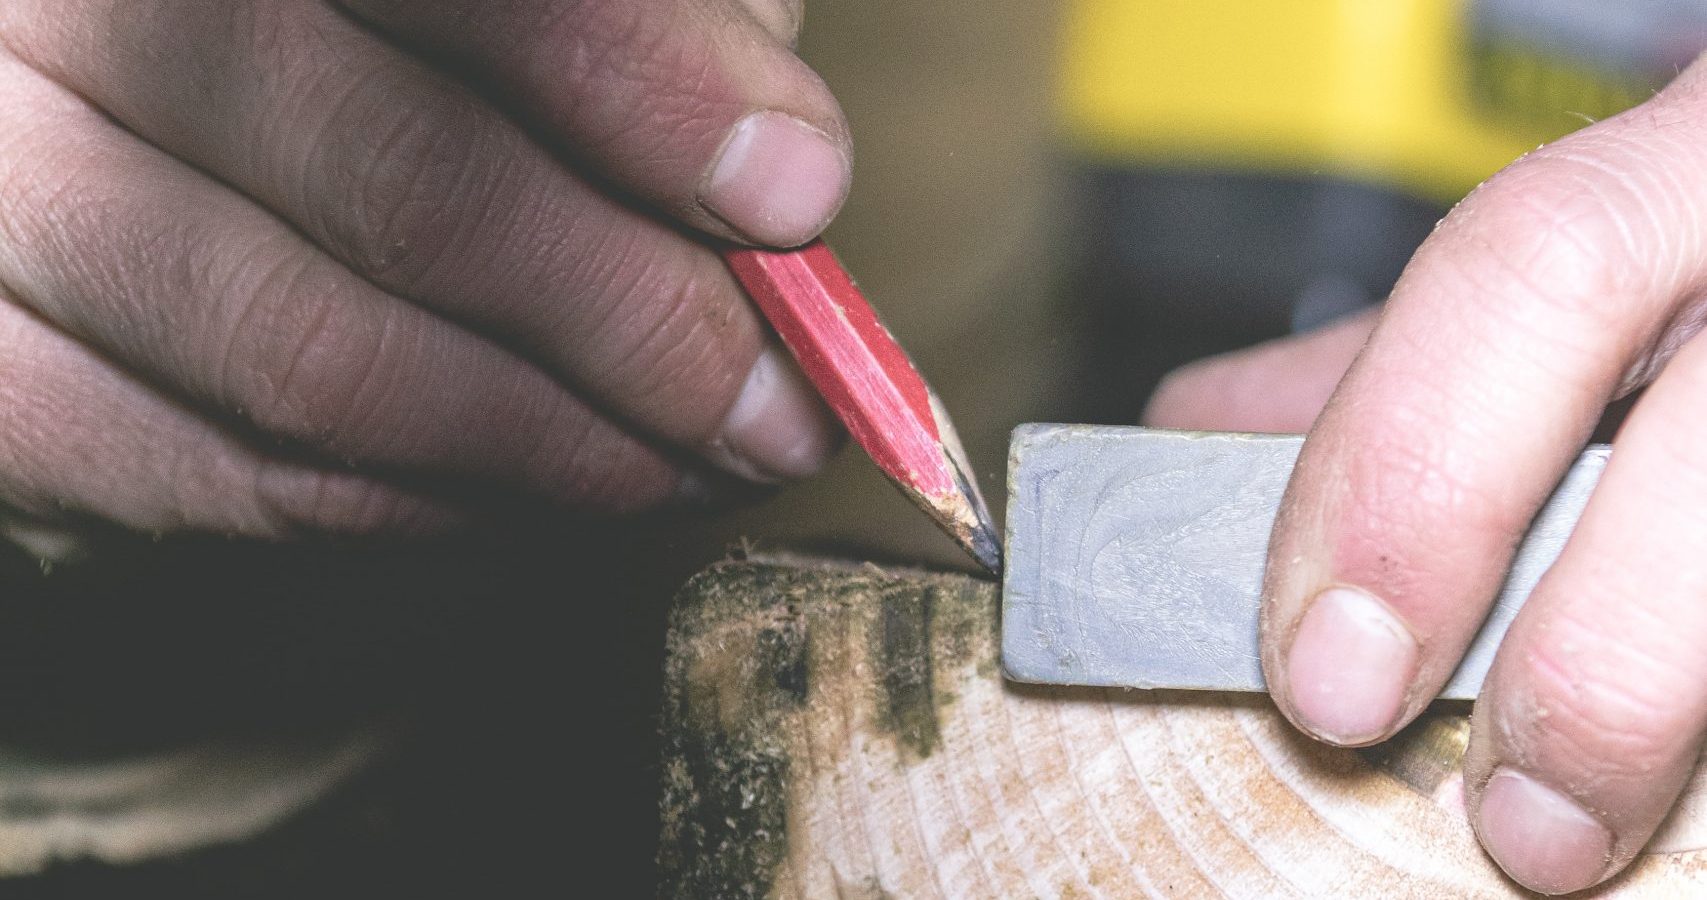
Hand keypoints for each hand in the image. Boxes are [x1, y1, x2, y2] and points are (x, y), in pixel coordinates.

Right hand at [0, 0, 843, 540]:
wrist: (135, 97)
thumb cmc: (380, 30)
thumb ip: (646, 17)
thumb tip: (781, 168)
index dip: (649, 89)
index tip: (797, 195)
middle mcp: (77, 12)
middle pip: (410, 186)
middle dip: (638, 319)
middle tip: (777, 404)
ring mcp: (6, 186)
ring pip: (318, 360)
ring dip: (554, 445)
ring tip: (687, 463)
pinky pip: (221, 476)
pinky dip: (418, 502)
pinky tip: (535, 482)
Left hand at [1150, 55, 1706, 893]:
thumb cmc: (1704, 265)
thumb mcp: (1579, 263)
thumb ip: (1409, 360)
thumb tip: (1203, 437)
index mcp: (1684, 165)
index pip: (1521, 276)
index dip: (1403, 481)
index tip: (1326, 674)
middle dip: (1603, 658)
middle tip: (1515, 817)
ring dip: (1693, 713)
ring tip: (1602, 833)